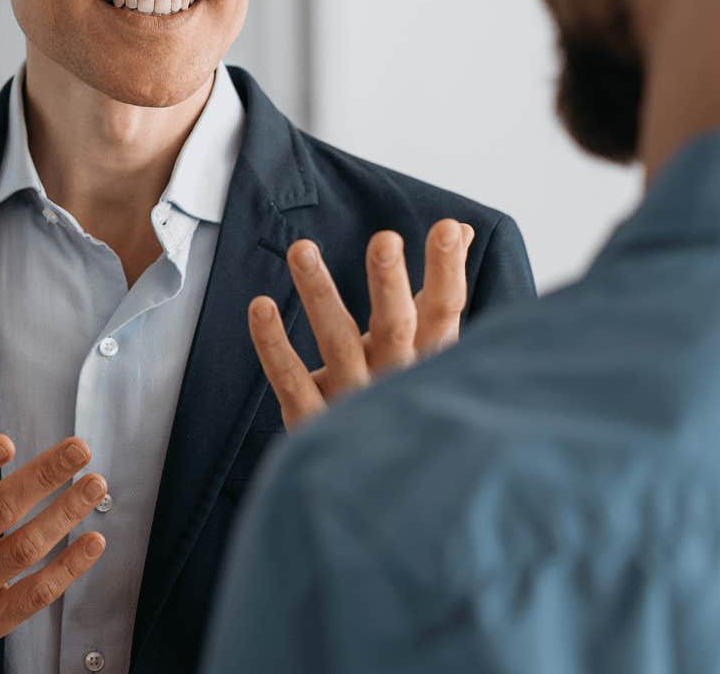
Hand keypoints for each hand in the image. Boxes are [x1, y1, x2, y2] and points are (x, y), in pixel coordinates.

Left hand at [246, 219, 474, 429]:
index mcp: (427, 359)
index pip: (445, 311)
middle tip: (385, 239)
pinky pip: (291, 380)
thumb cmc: (401, 397)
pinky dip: (274, 344)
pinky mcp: (313, 423)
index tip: (446, 227)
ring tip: (301, 249)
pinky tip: (260, 306)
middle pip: (396, 328)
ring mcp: (354, 403)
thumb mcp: (425, 345)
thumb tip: (459, 228)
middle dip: (390, 284)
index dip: (447, 271)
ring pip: (338, 344)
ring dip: (320, 294)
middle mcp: (396, 380)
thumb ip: (437, 290)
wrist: (381, 492)